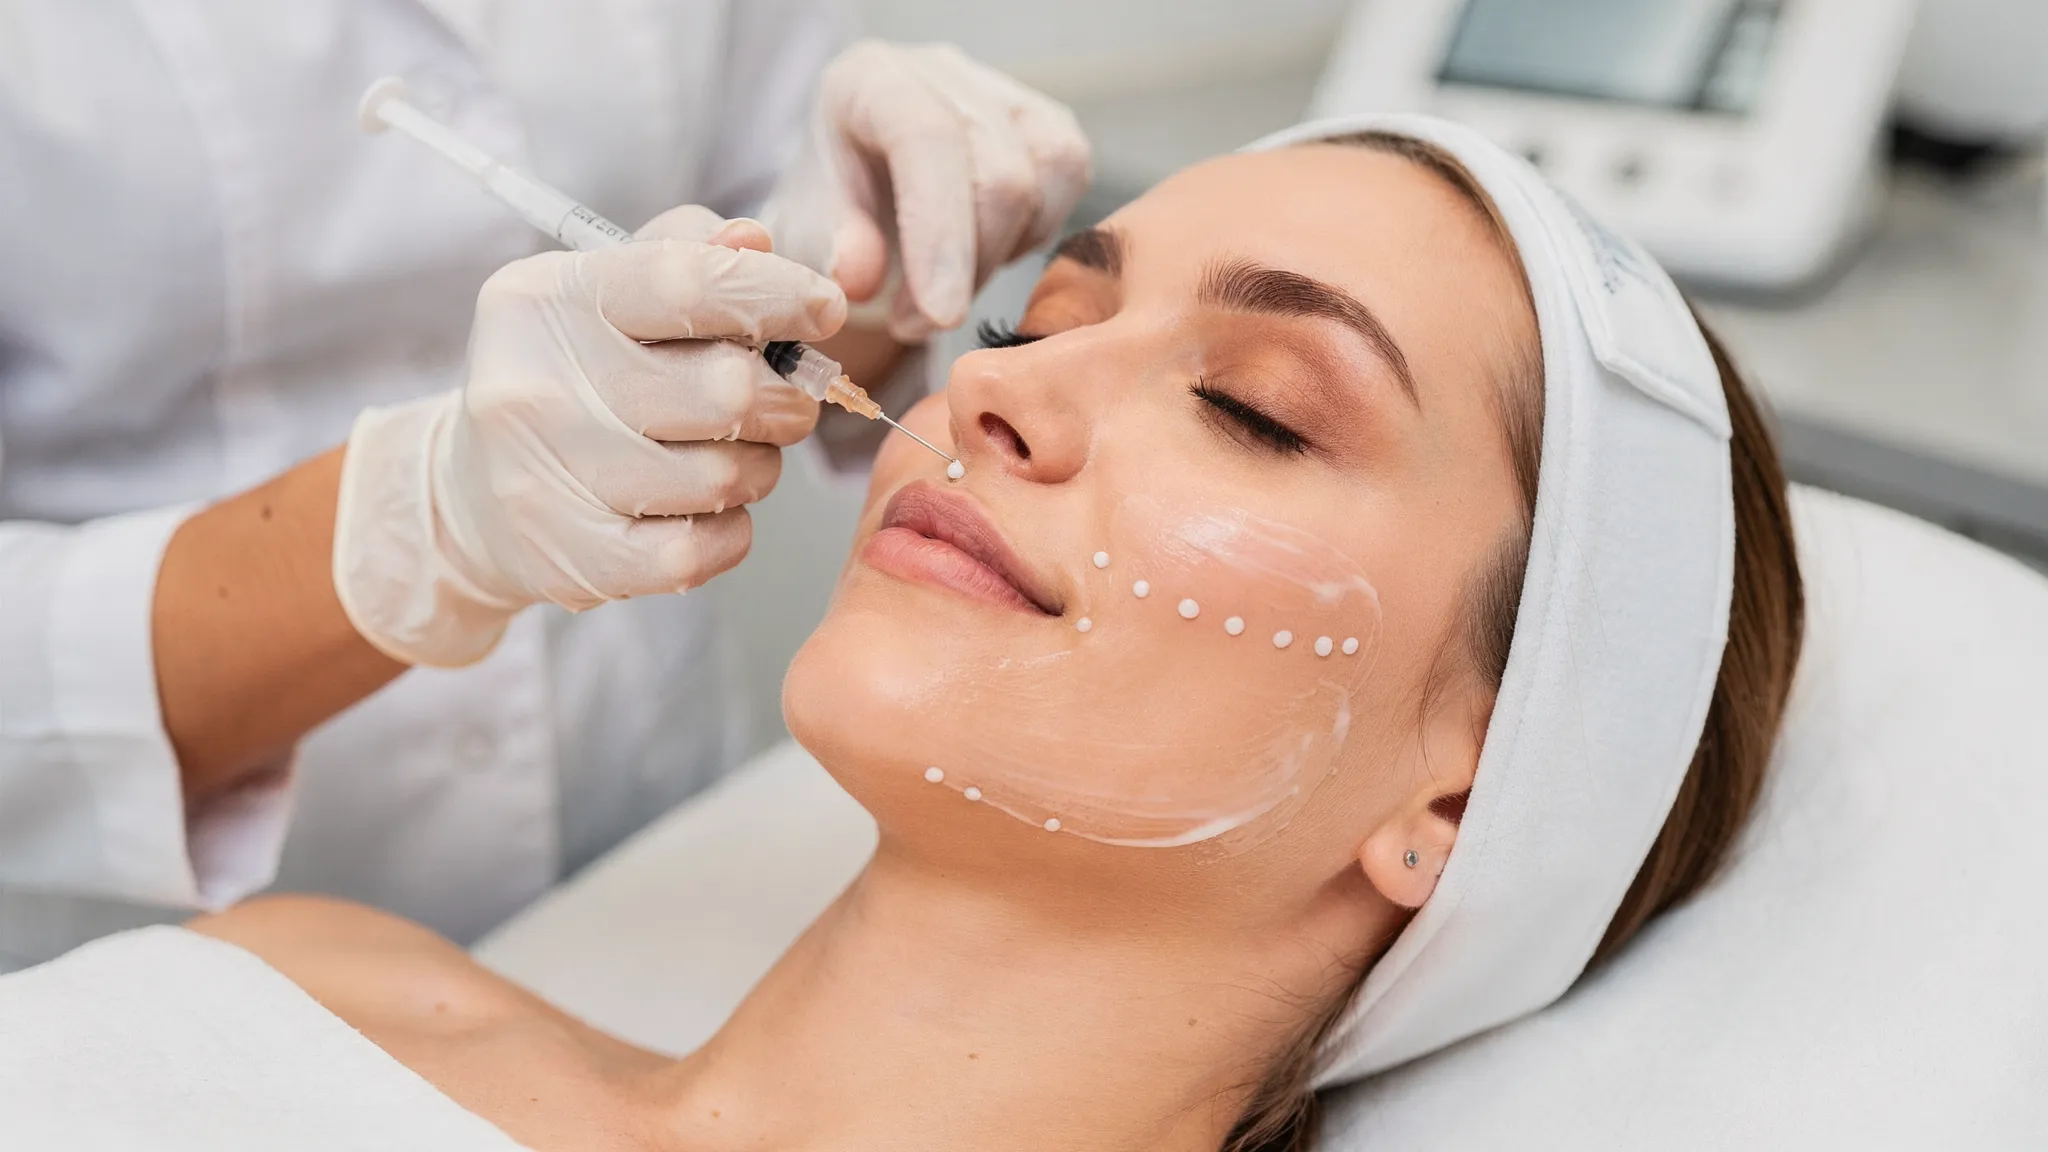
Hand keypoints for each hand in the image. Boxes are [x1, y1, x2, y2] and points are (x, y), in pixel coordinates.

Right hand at [333, 208, 845, 666]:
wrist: (472, 496)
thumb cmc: (573, 376)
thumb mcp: (608, 291)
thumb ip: (690, 254)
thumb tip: (760, 242)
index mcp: (551, 298)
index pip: (690, 282)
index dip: (780, 294)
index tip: (825, 309)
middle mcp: (537, 386)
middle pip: (728, 389)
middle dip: (785, 396)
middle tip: (783, 400)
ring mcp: (548, 480)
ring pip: (726, 476)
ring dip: (759, 466)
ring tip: (732, 453)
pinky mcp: (575, 561)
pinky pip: (704, 549)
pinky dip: (730, 530)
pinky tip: (708, 510)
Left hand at [766, 40, 1092, 342]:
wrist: (863, 185)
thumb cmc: (833, 205)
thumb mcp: (809, 226)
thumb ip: (834, 246)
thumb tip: (860, 279)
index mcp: (872, 80)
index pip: (926, 139)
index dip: (940, 234)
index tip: (941, 314)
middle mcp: (945, 72)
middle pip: (1000, 171)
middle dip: (970, 268)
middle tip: (918, 323)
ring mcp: (1004, 90)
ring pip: (1050, 173)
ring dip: (1004, 256)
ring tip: (947, 288)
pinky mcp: (1046, 120)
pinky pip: (1070, 178)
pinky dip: (1033, 235)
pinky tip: (986, 254)